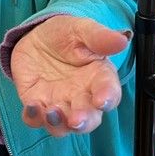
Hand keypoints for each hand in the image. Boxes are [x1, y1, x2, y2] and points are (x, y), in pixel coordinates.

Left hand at [10, 15, 131, 136]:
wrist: (36, 36)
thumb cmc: (65, 34)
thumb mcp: (81, 29)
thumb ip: (99, 37)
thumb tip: (122, 40)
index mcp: (98, 78)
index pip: (109, 92)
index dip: (108, 98)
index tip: (102, 100)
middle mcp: (81, 96)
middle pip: (89, 118)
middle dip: (83, 121)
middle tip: (76, 119)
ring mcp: (58, 102)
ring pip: (63, 125)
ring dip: (59, 124)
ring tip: (52, 113)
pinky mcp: (37, 103)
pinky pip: (35, 118)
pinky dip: (34, 117)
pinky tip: (32, 107)